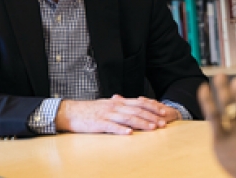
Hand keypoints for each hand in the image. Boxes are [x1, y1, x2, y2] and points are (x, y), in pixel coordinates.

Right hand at [55, 95, 180, 133]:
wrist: (71, 111)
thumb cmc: (90, 109)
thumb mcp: (106, 104)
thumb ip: (118, 103)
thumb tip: (127, 101)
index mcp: (118, 102)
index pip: (139, 102)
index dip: (152, 106)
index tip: (163, 111)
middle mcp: (115, 106)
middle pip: (137, 111)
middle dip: (152, 116)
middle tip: (163, 122)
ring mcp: (107, 114)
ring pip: (128, 118)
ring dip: (141, 123)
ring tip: (152, 128)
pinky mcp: (99, 123)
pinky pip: (112, 127)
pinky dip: (121, 130)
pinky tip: (129, 133)